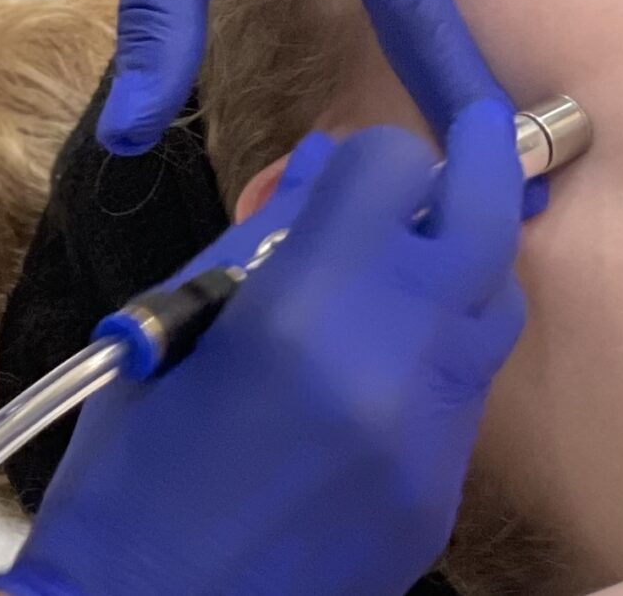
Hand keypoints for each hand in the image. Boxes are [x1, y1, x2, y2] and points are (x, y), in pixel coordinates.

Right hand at [0, 102, 528, 595]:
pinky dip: (441, 348)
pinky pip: (468, 387)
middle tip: (471, 130)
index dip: (366, 155)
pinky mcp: (442, 491)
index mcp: (303, 316)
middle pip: (484, 220)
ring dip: (466, 260)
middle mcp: (391, 365)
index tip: (345, 169)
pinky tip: (385, 356)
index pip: (390, 168)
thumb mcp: (168, 335)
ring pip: (495, 303)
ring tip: (416, 253)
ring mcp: (431, 435)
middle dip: (476, 162)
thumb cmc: (128, 486)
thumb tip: (323, 170)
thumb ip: (259, 242)